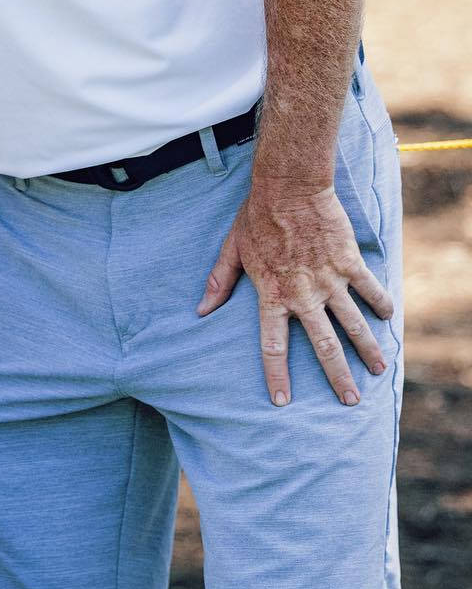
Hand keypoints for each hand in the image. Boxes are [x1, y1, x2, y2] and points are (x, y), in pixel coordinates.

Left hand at [197, 182, 393, 404]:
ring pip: (353, 325)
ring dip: (367, 350)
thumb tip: (200, 310)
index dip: (276, 375)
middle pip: (323, 347)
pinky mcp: (348, 263)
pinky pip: (370, 290)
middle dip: (338, 377)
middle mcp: (302, 295)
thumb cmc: (256, 217)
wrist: (288, 187)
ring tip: (378, 370)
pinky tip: (388, 318)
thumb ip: (219, 282)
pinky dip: (381, 304)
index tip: (282, 401)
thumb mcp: (232, 249)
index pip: (272, 346)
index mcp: (272, 295)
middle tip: (349, 401)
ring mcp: (329, 280)